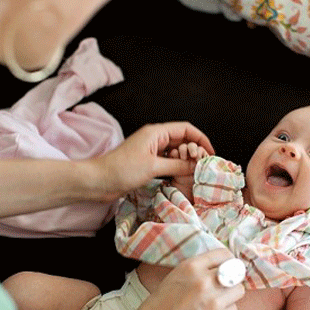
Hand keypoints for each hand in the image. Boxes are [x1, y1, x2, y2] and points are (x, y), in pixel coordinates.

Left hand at [90, 122, 213, 201]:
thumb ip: (177, 165)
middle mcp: (155, 139)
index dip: (200, 139)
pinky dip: (176, 167)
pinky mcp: (146, 163)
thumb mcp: (153, 167)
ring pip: (175, 151)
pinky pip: (167, 161)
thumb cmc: (122, 170)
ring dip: (185, 160)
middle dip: (194, 150)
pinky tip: (182, 175)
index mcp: (156, 133)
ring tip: (195, 171)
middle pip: (182, 139)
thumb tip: (196, 165)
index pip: (186, 129)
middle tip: (202, 165)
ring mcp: (150, 151)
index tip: (210, 152)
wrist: (98, 181)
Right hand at [127, 249, 244, 309]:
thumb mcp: (174, 277)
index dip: (227, 260)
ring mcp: (214, 302)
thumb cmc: (158, 309)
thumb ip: (196, 270)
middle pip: (235, 272)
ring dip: (230, 295)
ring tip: (216, 302)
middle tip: (222, 286)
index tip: (227, 266)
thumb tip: (217, 267)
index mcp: (191, 267)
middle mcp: (205, 282)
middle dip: (230, 278)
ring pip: (238, 291)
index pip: (223, 254)